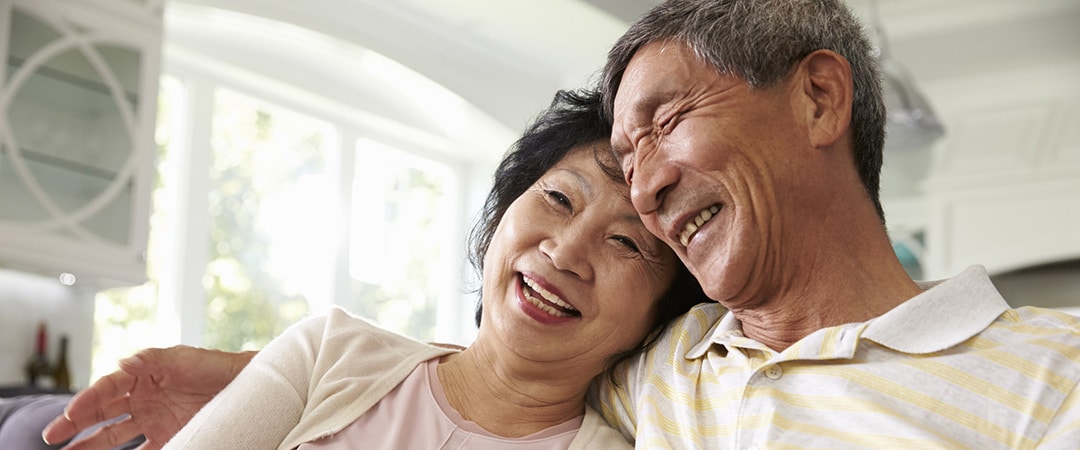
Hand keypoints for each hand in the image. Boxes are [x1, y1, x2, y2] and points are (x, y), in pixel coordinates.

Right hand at [41, 346, 255, 449]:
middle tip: (52, 436)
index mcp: (142, 375)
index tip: (70, 414)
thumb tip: (121, 363)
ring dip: (90, 446)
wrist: (244, 385)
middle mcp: (143, 398)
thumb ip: (152, 360)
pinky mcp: (168, 436)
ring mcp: (153, 419)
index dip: (87, 400)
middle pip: (102, 413)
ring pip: (113, 435)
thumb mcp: (184, 358)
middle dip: (75, 424)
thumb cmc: (213, 366)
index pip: (107, 388)